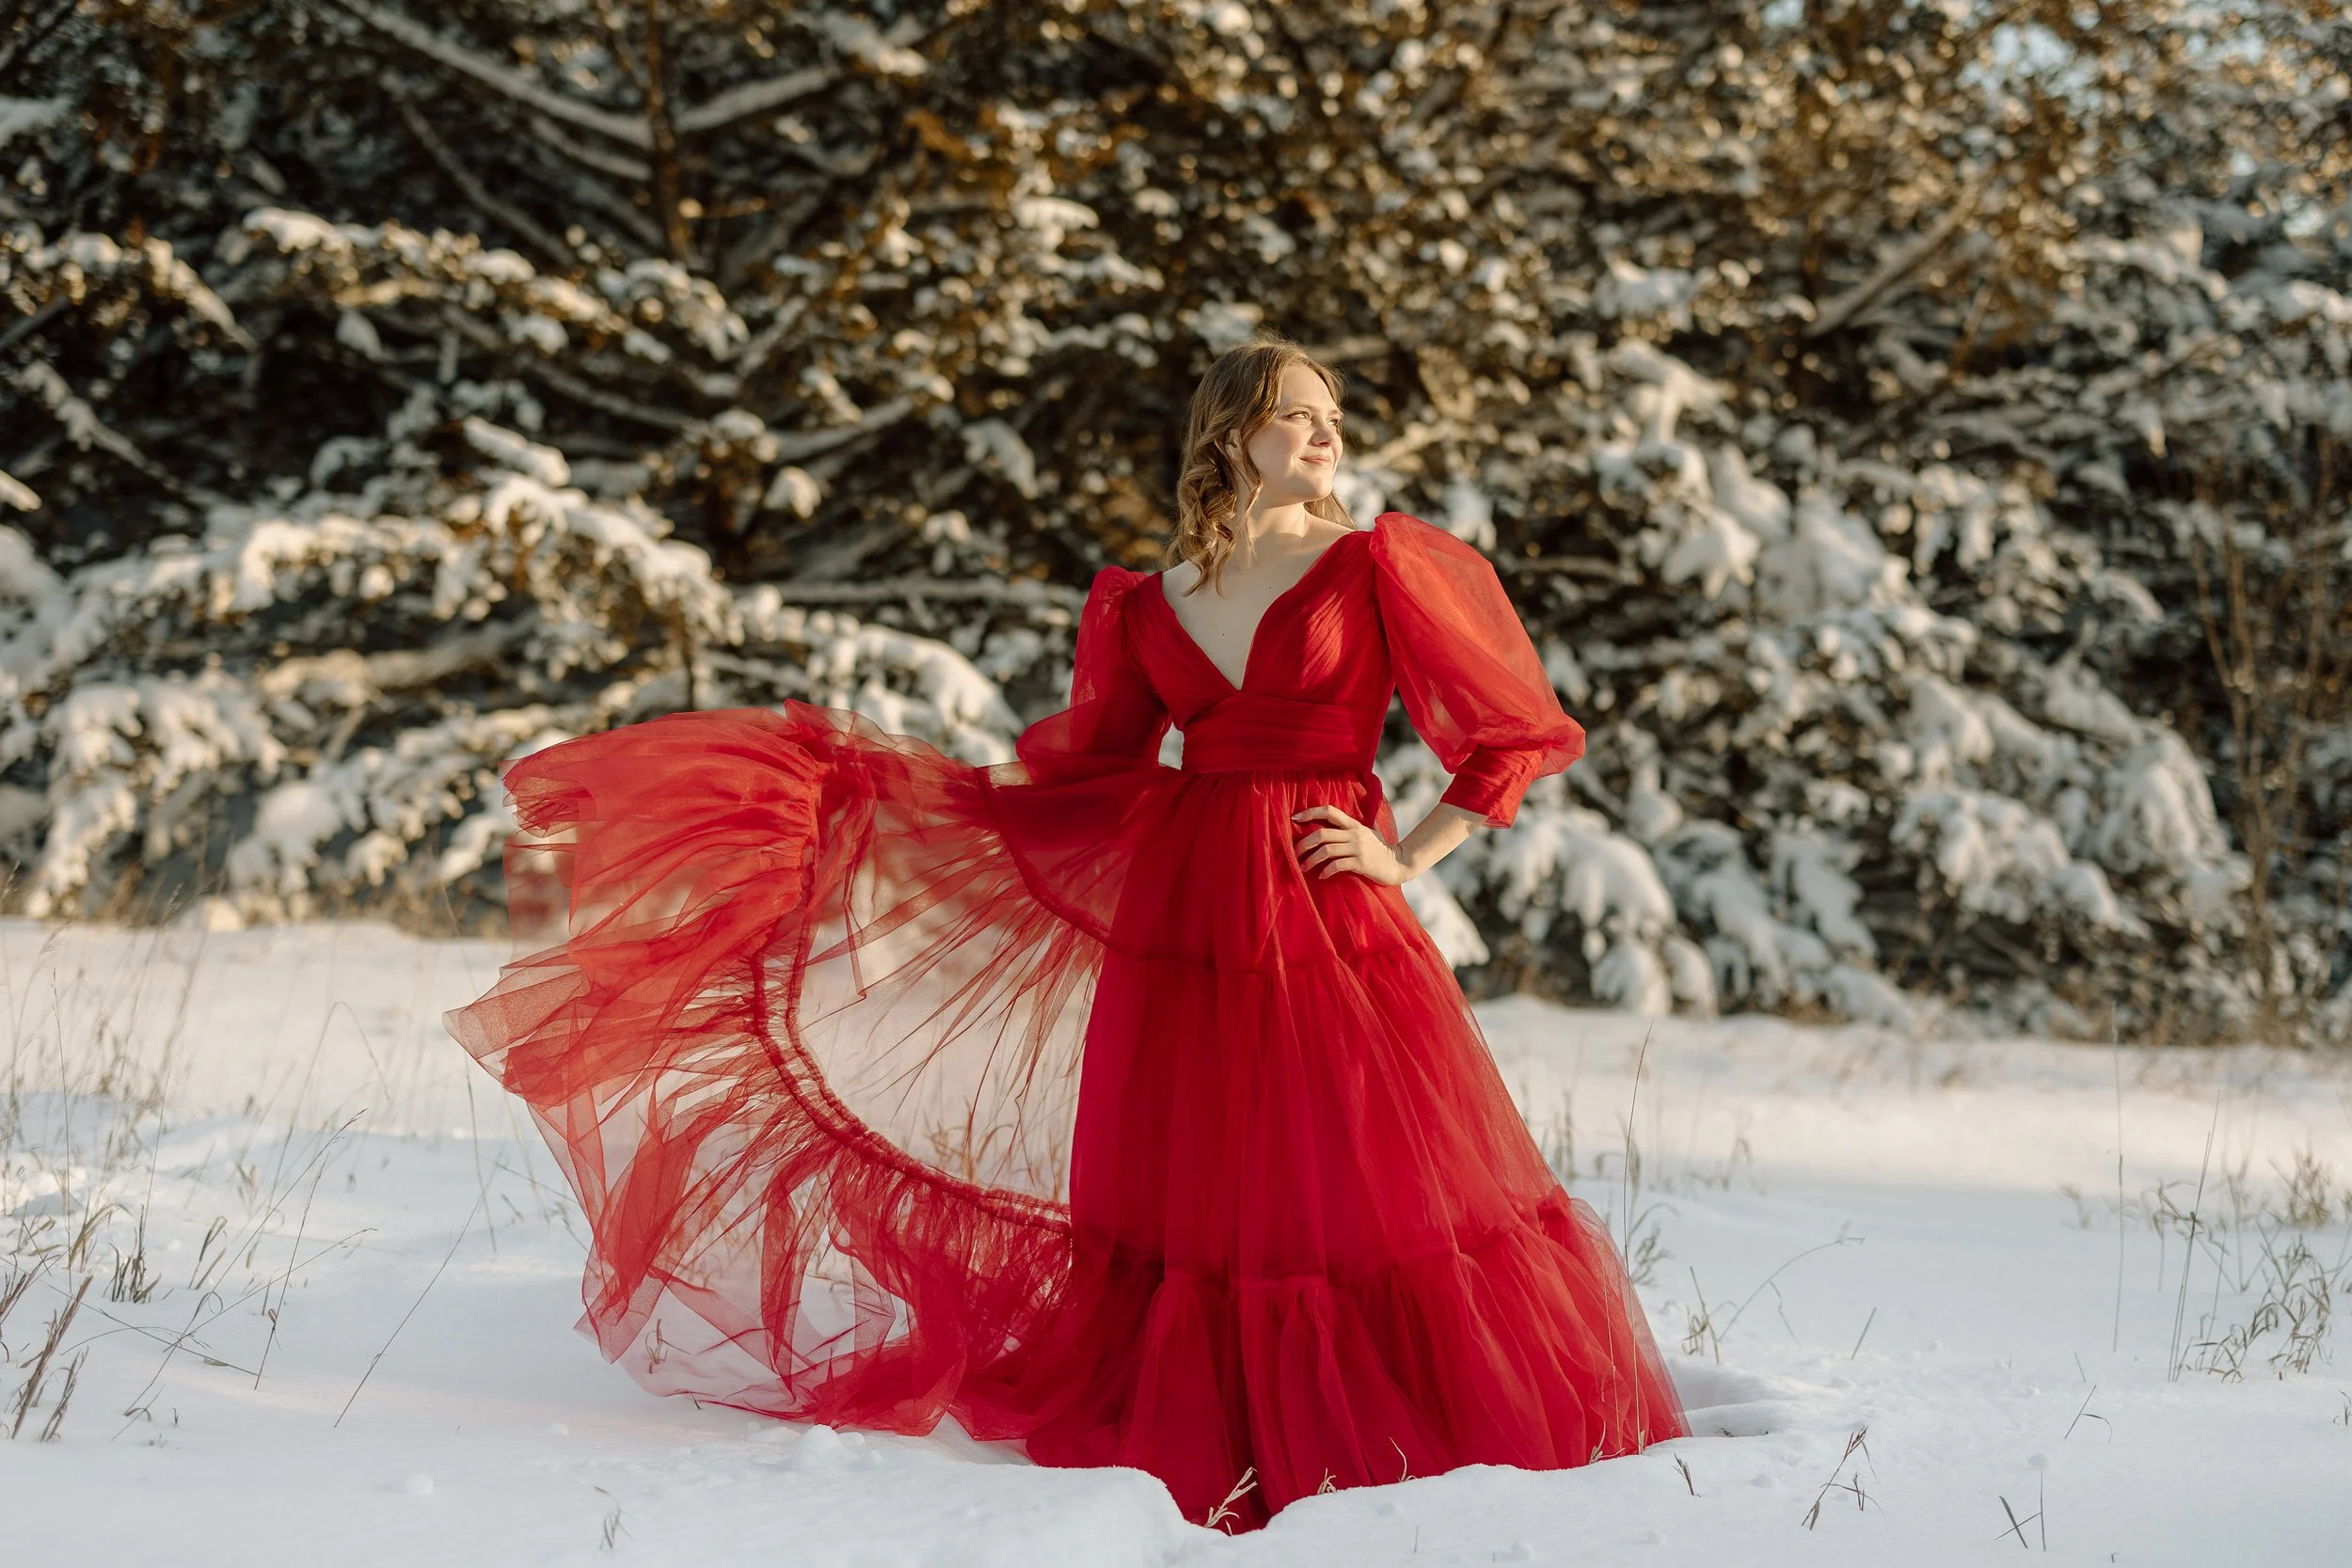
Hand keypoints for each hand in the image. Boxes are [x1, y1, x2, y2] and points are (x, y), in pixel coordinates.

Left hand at [1291, 804, 1410, 885]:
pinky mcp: (1361, 863)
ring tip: (1303, 868)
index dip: (1310, 813)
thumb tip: (1348, 816)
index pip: (1329, 811)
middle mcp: (1354, 834)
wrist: (1399, 864)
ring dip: (1312, 860)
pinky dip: (1327, 871)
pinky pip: (1338, 865)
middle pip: (1322, 834)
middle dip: (1305, 843)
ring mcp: (1358, 848)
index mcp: (1354, 824)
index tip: (1294, 818)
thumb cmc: (1382, 849)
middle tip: (1295, 853)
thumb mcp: (1371, 832)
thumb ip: (1358, 825)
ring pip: (1327, 850)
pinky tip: (1321, 876)